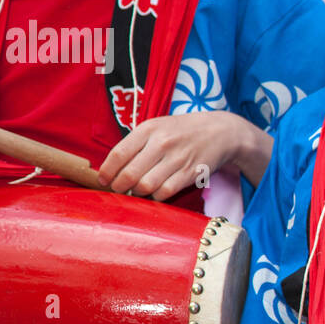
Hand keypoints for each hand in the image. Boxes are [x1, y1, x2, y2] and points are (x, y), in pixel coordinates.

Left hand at [97, 112, 266, 198]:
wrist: (220, 131)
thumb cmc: (182, 131)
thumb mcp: (157, 127)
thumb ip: (136, 143)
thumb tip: (112, 168)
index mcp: (149, 129)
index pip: (118, 154)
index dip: (107, 171)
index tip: (104, 180)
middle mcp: (162, 143)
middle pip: (130, 174)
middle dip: (119, 186)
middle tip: (119, 189)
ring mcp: (177, 159)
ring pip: (146, 186)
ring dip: (138, 193)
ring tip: (137, 190)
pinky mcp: (190, 173)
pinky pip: (165, 192)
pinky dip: (156, 197)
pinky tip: (155, 192)